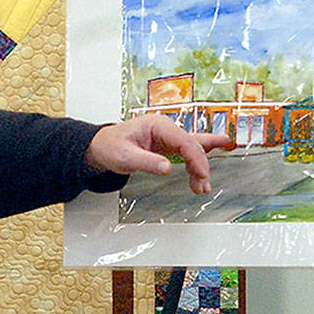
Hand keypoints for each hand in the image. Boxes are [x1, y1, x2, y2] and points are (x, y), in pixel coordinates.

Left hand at [84, 115, 232, 194]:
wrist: (102, 146)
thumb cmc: (110, 146)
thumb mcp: (125, 157)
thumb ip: (146, 162)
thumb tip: (167, 168)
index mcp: (157, 125)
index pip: (184, 140)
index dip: (196, 158)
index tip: (202, 174)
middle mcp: (166, 128)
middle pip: (192, 145)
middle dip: (200, 166)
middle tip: (203, 186)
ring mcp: (168, 136)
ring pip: (192, 149)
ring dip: (200, 167)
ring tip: (203, 187)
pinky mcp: (168, 145)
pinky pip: (188, 151)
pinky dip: (198, 160)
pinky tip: (210, 163)